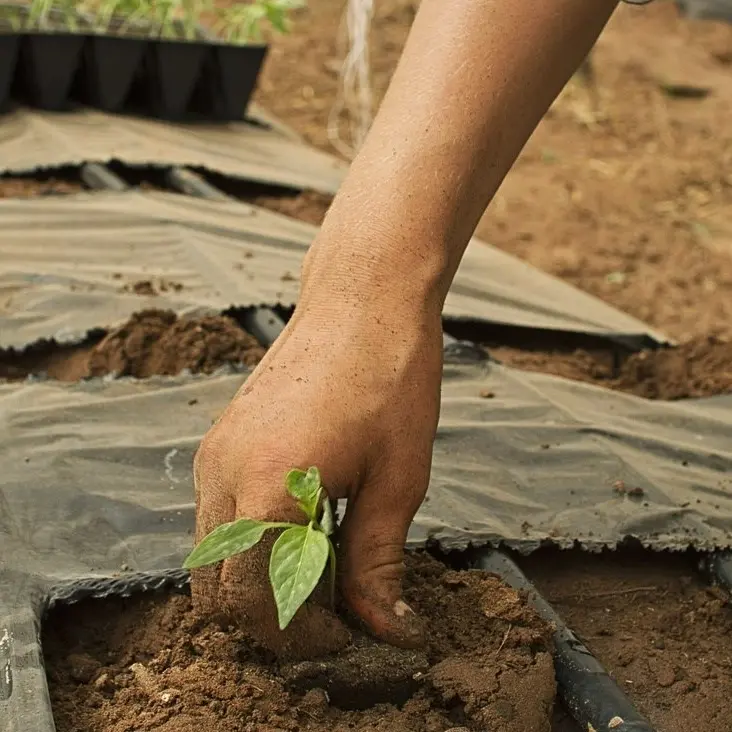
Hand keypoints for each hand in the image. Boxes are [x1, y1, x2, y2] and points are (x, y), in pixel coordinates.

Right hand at [190, 294, 442, 659]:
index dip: (300, 636)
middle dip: (269, 619)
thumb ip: (377, 564)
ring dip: (256, 581)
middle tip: (332, 614)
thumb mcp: (396, 481)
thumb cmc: (389, 380)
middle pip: (217, 591)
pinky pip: (215, 516)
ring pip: (210, 556)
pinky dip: (247, 544)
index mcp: (266, 490)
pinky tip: (301, 527)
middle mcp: (222, 474)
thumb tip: (386, 628)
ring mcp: (213, 454)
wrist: (362, 302)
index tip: (346, 634)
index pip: (254, 605)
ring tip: (321, 569)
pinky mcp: (219, 440)